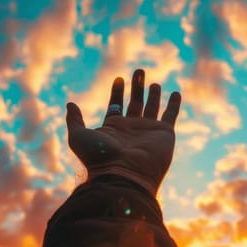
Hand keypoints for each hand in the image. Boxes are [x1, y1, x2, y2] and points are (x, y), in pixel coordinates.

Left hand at [66, 69, 181, 195]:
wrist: (125, 175)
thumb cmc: (100, 158)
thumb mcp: (79, 136)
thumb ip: (74, 120)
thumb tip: (70, 104)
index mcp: (113, 129)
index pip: (116, 106)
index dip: (117, 92)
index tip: (118, 78)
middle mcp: (131, 129)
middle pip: (135, 103)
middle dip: (137, 87)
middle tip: (139, 71)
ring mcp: (148, 131)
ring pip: (152, 107)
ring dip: (154, 94)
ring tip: (154, 82)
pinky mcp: (164, 134)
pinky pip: (171, 115)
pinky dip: (174, 105)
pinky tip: (176, 93)